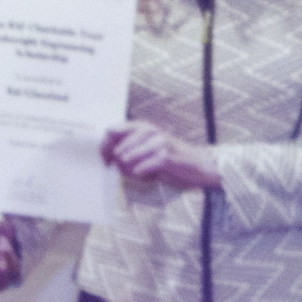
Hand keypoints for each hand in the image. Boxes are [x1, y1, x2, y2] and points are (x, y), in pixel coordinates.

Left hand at [103, 122, 221, 192]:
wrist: (196, 165)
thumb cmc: (168, 159)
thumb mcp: (146, 151)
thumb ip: (128, 149)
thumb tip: (107, 155)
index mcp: (144, 128)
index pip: (114, 131)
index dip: (106, 145)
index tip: (105, 159)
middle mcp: (151, 131)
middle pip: (121, 143)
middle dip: (116, 158)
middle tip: (117, 166)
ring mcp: (160, 142)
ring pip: (132, 154)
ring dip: (128, 166)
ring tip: (132, 171)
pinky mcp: (166, 156)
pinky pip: (145, 165)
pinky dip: (141, 171)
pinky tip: (142, 174)